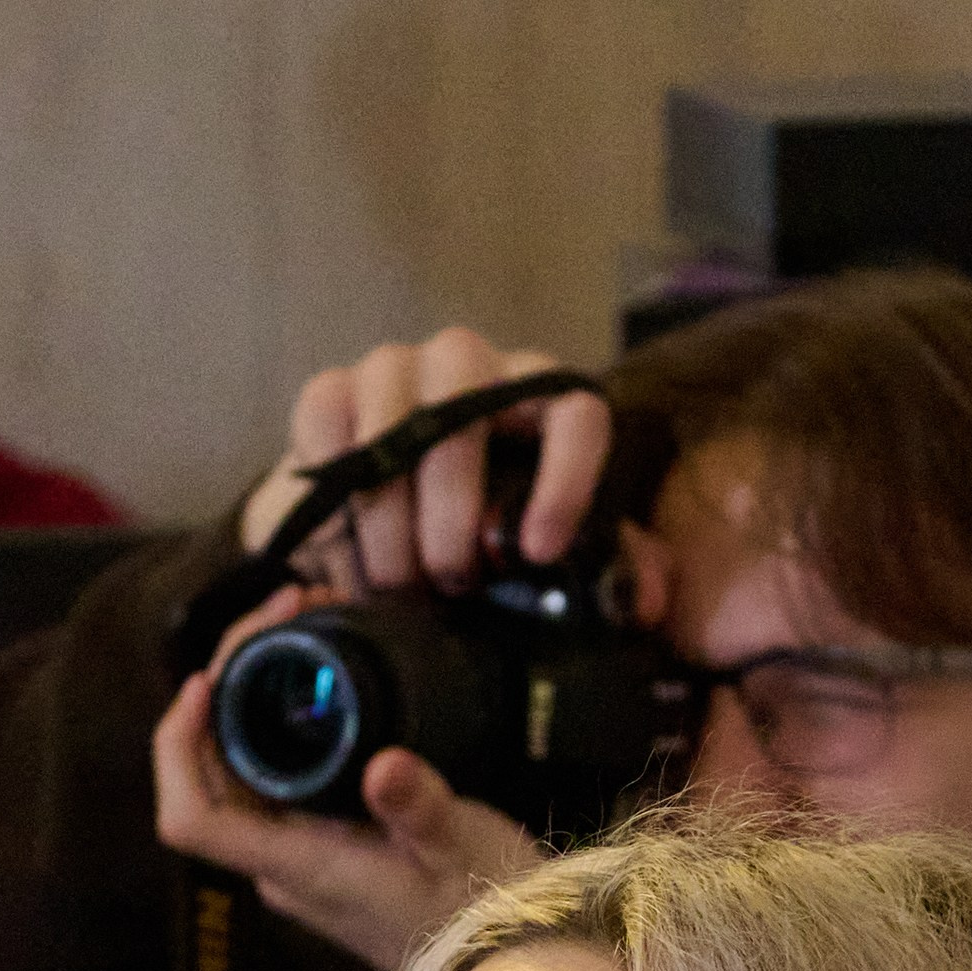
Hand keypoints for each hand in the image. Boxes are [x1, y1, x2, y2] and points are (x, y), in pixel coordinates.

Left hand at [150, 589, 539, 970]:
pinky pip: (283, 780)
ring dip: (257, 700)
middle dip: (229, 687)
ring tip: (306, 627)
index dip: (178, 746)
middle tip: (286, 613)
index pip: (191, 818)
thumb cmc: (486, 916)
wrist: (513, 968)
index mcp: (296, 867)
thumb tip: (384, 763)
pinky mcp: (330, 851)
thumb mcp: (462, 850)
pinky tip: (329, 683)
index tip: (209, 681)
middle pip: (212, 774)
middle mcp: (283, 864)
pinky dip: (289, 725)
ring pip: (246, 772)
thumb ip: (419, 808)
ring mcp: (303, 859)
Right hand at [240, 324, 612, 588]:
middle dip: (453, 515)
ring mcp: (395, 370)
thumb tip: (643, 603)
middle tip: (451, 583)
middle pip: (463, 417)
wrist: (378, 521)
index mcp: (539, 397)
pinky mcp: (329, 392)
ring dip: (391, 518)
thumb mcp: (542, 548)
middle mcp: (470, 366)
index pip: (575, 412)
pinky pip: (328, 430)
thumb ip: (601, 565)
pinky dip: (335, 505)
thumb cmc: (476, 527)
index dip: (565, 480)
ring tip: (397, 583)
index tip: (541, 552)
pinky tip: (348, 558)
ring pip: (392, 425)